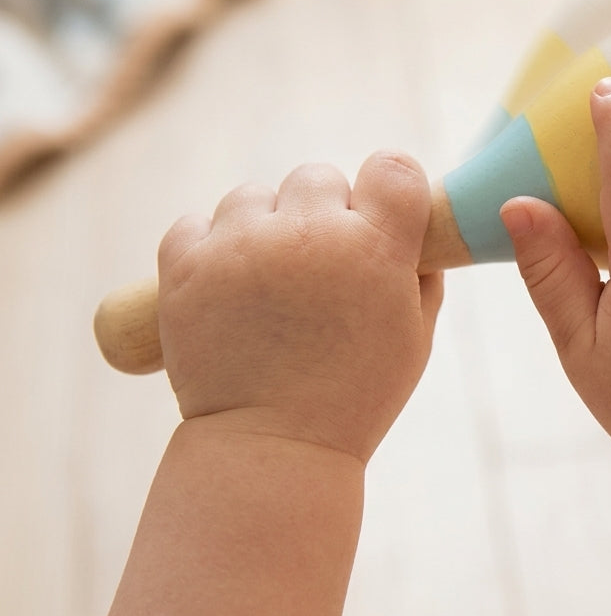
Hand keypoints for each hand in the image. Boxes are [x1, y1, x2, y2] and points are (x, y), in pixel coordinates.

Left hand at [156, 153, 443, 462]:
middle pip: (318, 175)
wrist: (273, 448)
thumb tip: (411, 228)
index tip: (377, 214)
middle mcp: (307, 235)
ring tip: (267, 283)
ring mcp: (241, 247)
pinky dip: (210, 246)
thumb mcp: (415, 335)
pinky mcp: (185, 265)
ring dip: (263, 227)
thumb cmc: (356, 394)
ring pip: (254, 196)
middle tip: (318, 266)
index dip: (387, 188)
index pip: (392, 167)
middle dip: (322, 212)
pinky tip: (227, 286)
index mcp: (374, 248)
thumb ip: (419, 270)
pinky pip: (196, 222)